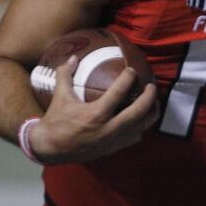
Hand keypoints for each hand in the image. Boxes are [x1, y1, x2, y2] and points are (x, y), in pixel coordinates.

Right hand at [30, 56, 159, 163]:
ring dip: (151, 113)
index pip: (119, 92)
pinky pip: (135, 137)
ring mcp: (114, 140)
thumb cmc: (56, 121)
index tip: (132, 70)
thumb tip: (72, 57)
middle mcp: (109, 128)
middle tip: (151, 86)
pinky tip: (141, 119)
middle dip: (149, 96)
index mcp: (96, 114)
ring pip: (142, 126)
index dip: (129, 78)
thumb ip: (65, 75)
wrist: (51, 149)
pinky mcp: (114, 148)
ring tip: (154, 102)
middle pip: (139, 110)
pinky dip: (141, 127)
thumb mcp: (60, 97)